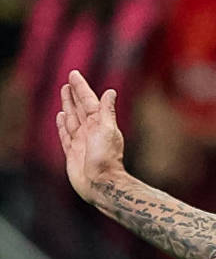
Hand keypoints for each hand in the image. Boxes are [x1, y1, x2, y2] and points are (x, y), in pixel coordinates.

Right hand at [55, 70, 126, 201]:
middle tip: (68, 81)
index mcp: (100, 124)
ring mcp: (81, 141)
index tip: (74, 74)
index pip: (89, 101)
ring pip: (72, 118)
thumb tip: (111, 92)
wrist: (101, 184)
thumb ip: (107, 111)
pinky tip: (61, 116)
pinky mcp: (72, 152)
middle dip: (74, 95)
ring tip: (64, 93)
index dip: (81, 88)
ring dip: (68, 106)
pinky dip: (62, 124)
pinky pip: (65, 134)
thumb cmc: (106, 158)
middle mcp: (91, 131)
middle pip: (80, 108)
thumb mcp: (107, 130)